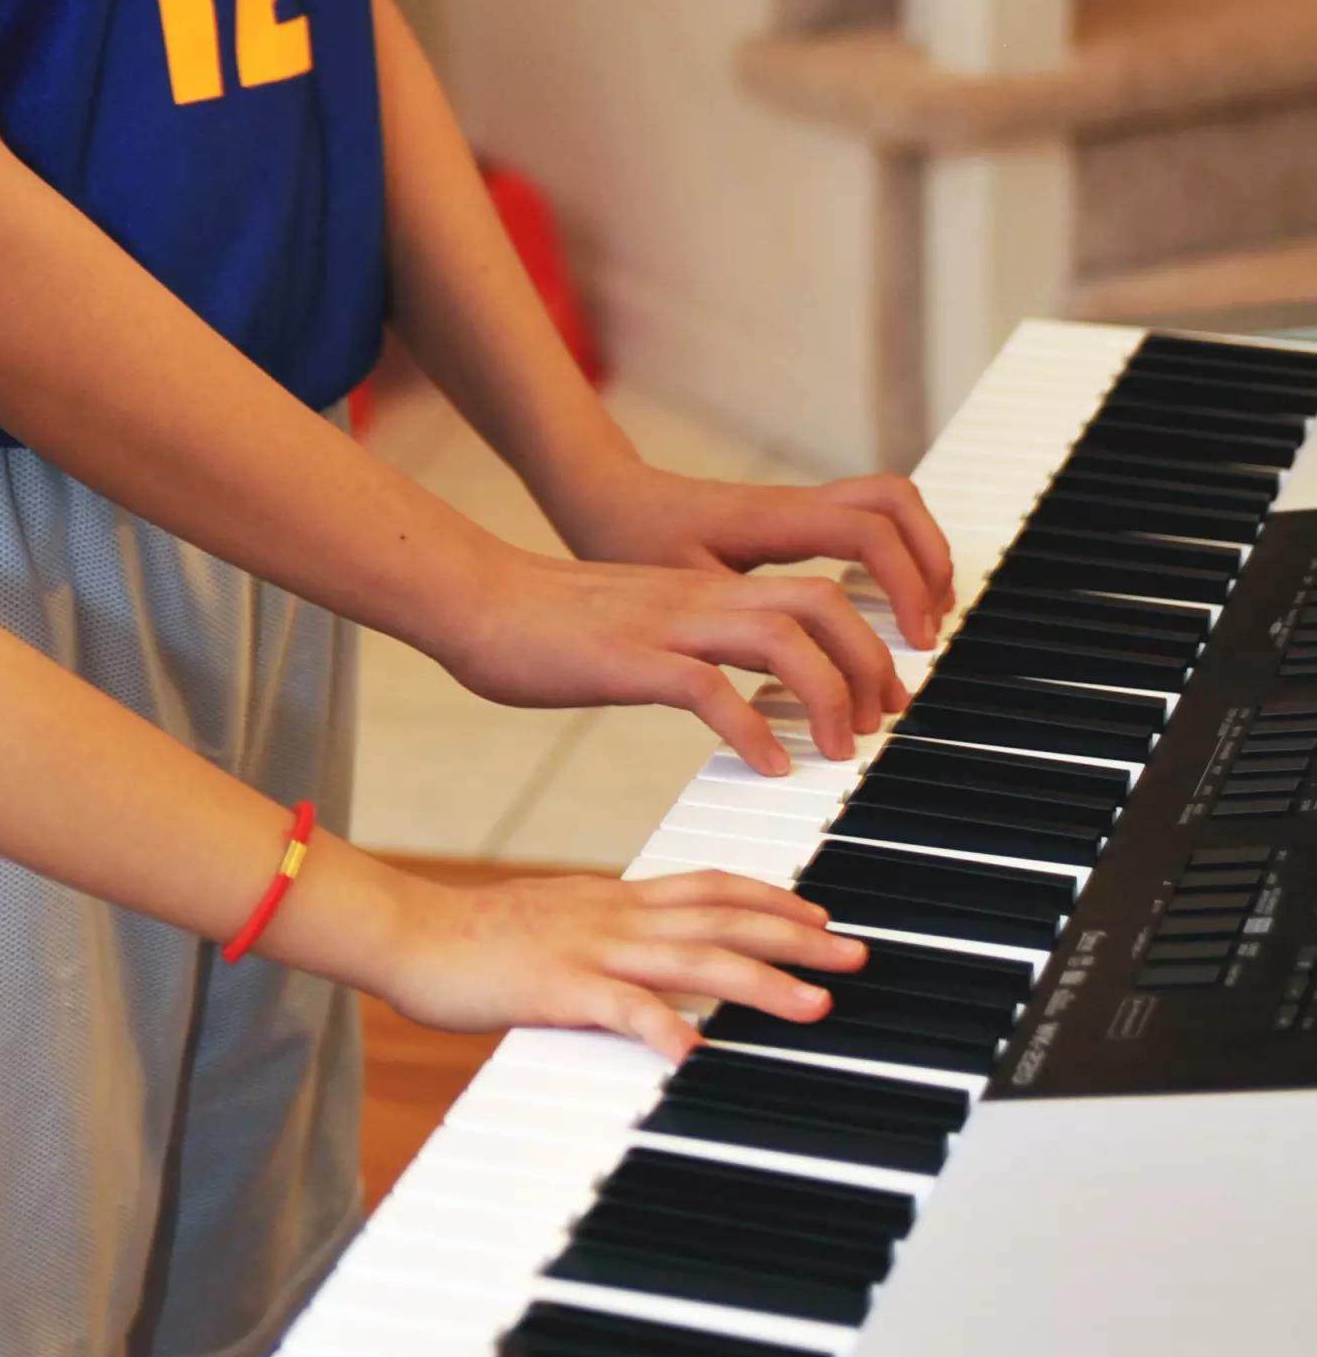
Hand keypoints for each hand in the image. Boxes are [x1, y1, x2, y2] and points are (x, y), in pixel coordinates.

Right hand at [385, 867, 864, 1063]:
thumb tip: (647, 959)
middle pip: (720, 918)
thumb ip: (605, 936)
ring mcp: (589, 949)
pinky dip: (663, 1027)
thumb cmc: (476, 938)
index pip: (708, 886)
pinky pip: (620, 1008)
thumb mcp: (555, 922)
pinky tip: (698, 1051)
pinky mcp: (557, 987)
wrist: (411, 931)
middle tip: (854, 955)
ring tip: (814, 1007)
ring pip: (691, 959)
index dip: (770, 898)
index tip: (819, 913)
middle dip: (794, 937)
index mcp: (613, 899)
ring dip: (759, 982)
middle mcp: (613, 915)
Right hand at [439, 546, 906, 772]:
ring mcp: (665, 624)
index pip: (814, 594)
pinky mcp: (628, 659)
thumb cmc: (548, 625)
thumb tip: (730, 687)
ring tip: (838, 750)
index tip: (881, 694)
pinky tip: (767, 765)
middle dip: (868, 660)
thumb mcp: (641, 627)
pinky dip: (751, 728)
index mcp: (705, 591)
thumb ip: (690, 647)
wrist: (476, 599)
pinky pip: (708, 686)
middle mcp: (698, 598)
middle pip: (820, 603)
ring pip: (780, 635)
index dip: (864, 639)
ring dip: (826, 694)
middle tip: (879, 721)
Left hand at [555, 457, 954, 648]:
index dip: (906, 584)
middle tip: (928, 633)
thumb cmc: (628, 538)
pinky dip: (888, 560)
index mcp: (767, 517)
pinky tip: (882, 612)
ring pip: (883, 505)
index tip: (913, 643)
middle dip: (929, 562)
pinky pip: (860, 524)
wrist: (600, 496)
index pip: (867, 531)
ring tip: (919, 626)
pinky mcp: (790, 521)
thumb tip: (785, 682)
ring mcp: (793, 507)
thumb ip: (731, 631)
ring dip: (914, 559)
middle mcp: (789, 503)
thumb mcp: (674, 590)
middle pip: (894, 501)